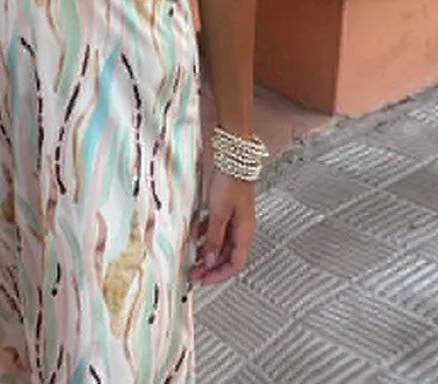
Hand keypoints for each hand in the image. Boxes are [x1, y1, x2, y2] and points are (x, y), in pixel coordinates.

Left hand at [190, 171, 255, 285]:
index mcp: (245, 232)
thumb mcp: (219, 212)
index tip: (203, 280)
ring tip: (192, 258)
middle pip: (228, 256)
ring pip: (221, 244)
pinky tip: (194, 237)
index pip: (235, 264)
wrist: (233, 157)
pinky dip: (205, 237)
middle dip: (211, 267)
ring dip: (207, 253)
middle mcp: (241, 228)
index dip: (219, 275)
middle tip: (194, 273)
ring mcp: (234, 219)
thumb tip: (210, 260)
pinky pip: (216, 230)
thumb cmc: (231, 181)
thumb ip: (214, 237)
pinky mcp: (226, 210)